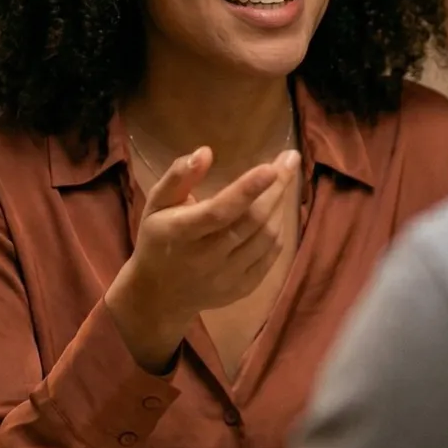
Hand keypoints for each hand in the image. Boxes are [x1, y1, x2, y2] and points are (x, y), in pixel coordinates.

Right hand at [105, 146, 299, 372]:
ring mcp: (227, 277)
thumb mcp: (156, 203)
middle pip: (251, 222)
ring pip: (266, 238)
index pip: (219, 211)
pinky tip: (276, 211)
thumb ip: (178, 176)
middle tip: (290, 159)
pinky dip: (279, 230)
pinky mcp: (242, 288)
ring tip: (282, 182)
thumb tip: (206, 152)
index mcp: (182, 232)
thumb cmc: (158, 238)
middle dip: (276, 188)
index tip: (272, 167)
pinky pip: (271, 256)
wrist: (160, 295)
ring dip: (279, 206)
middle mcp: (206, 258)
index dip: (247, 189)